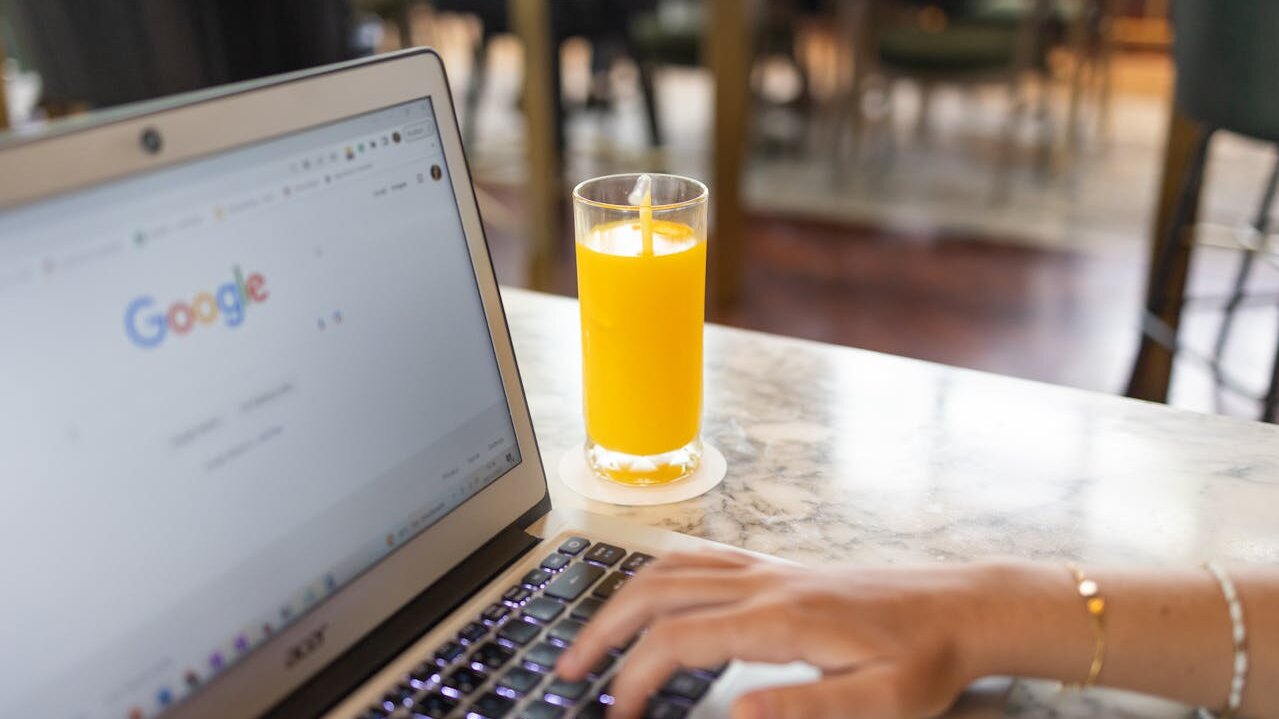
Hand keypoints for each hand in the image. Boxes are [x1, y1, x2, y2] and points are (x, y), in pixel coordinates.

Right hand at [554, 549, 990, 718]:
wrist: (958, 609)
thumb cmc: (923, 660)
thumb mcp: (881, 703)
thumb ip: (807, 707)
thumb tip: (735, 714)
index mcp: (781, 618)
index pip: (679, 640)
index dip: (634, 677)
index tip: (615, 714)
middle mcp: (764, 583)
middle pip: (657, 593)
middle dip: (603, 631)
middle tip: (569, 669)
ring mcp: (768, 569)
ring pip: (671, 568)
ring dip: (621, 599)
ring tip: (591, 637)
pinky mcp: (776, 567)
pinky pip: (700, 558)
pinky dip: (657, 575)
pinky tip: (648, 597)